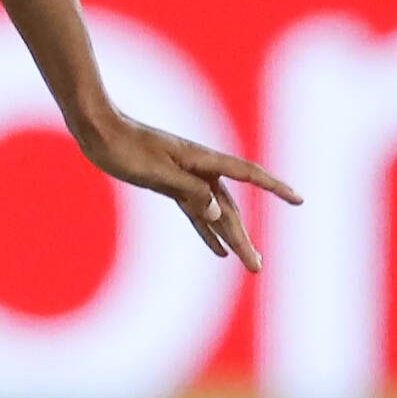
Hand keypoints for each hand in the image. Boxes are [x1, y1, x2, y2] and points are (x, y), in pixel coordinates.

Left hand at [75, 111, 300, 273]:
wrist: (98, 130)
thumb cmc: (124, 146)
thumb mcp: (156, 172)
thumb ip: (188, 192)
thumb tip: (218, 215)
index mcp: (202, 160)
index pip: (249, 175)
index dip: (275, 188)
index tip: (299, 200)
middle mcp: (200, 169)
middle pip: (230, 208)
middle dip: (245, 238)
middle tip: (257, 267)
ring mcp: (186, 177)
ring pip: (215, 213)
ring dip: (230, 238)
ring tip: (248, 263)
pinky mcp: (170, 184)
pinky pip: (196, 212)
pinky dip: (206, 231)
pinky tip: (217, 250)